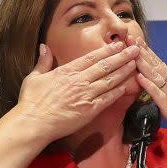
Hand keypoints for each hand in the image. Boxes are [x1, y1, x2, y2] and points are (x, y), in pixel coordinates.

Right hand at [16, 41, 139, 143]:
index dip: (107, 50)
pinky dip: (118, 91)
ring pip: (110, 80)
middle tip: (135, 49)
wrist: (34, 123)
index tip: (119, 44)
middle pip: (105, 66)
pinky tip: (127, 85)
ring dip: (124, 71)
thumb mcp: (34, 77)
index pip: (91, 57)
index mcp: (67, 71)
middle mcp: (79, 81)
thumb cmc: (31, 102)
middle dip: (122, 56)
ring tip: (135, 63)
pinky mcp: (90, 110)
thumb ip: (43, 61)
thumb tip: (43, 46)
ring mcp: (86, 95)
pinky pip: (108, 99)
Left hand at [130, 36, 166, 138]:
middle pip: (154, 63)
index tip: (135, 39)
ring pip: (155, 74)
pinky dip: (149, 85)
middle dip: (141, 50)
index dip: (145, 50)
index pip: (157, 62)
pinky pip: (158, 93)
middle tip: (129, 37)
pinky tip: (140, 77)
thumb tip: (154, 83)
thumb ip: (165, 88)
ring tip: (132, 51)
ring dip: (142, 62)